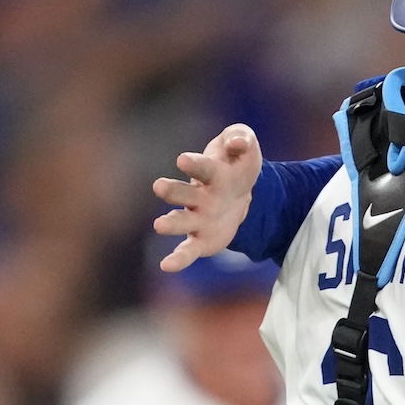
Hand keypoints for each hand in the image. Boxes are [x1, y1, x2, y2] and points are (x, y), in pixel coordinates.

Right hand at [152, 124, 262, 270]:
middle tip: (159, 187)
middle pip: (183, 193)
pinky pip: (188, 250)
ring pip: (181, 221)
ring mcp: (197, 218)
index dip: (194, 164)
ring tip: (159, 225)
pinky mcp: (202, 239)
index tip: (184, 160)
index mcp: (209, 171)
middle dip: (173, 191)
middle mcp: (198, 195)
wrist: (241, 192)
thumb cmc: (237, 164)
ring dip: (171, 223)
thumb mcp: (245, 145)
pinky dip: (178, 258)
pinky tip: (166, 266)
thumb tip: (237, 143)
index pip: (202, 167)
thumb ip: (240, 138)